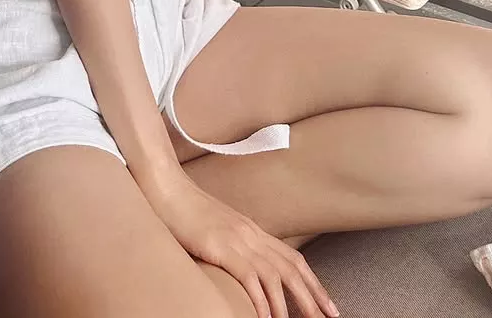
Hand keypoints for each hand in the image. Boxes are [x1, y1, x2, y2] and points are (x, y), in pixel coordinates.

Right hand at [143, 171, 337, 317]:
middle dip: (313, 297)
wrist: (164, 186)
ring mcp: (238, 239)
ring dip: (291, 305)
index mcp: (251, 230)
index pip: (292, 258)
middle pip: (292, 268)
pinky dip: (261, 301)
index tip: (327, 304)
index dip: (313, 283)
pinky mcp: (222, 246)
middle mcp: (251, 233)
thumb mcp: (215, 227)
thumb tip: (240, 265)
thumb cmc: (182, 208)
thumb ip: (231, 243)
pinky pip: (250, 278)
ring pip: (277, 276)